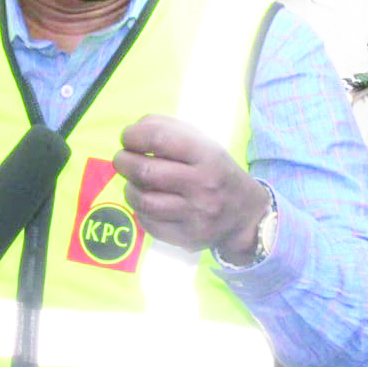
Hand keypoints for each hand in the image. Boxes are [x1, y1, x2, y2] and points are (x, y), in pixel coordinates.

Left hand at [112, 114, 269, 264]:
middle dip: (124, 162)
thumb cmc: (217, 171)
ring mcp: (195, 215)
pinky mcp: (187, 238)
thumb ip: (169, 129)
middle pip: (146, 171)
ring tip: (133, 181)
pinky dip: (140, 210)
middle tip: (121, 159)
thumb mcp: (204, 143)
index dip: (135, 136)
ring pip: (144, 201)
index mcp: (208, 156)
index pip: (160, 139)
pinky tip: (145, 202)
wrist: (246, 216)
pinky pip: (149, 223)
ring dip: (129, 187)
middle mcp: (203, 185)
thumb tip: (135, 129)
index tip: (127, 137)